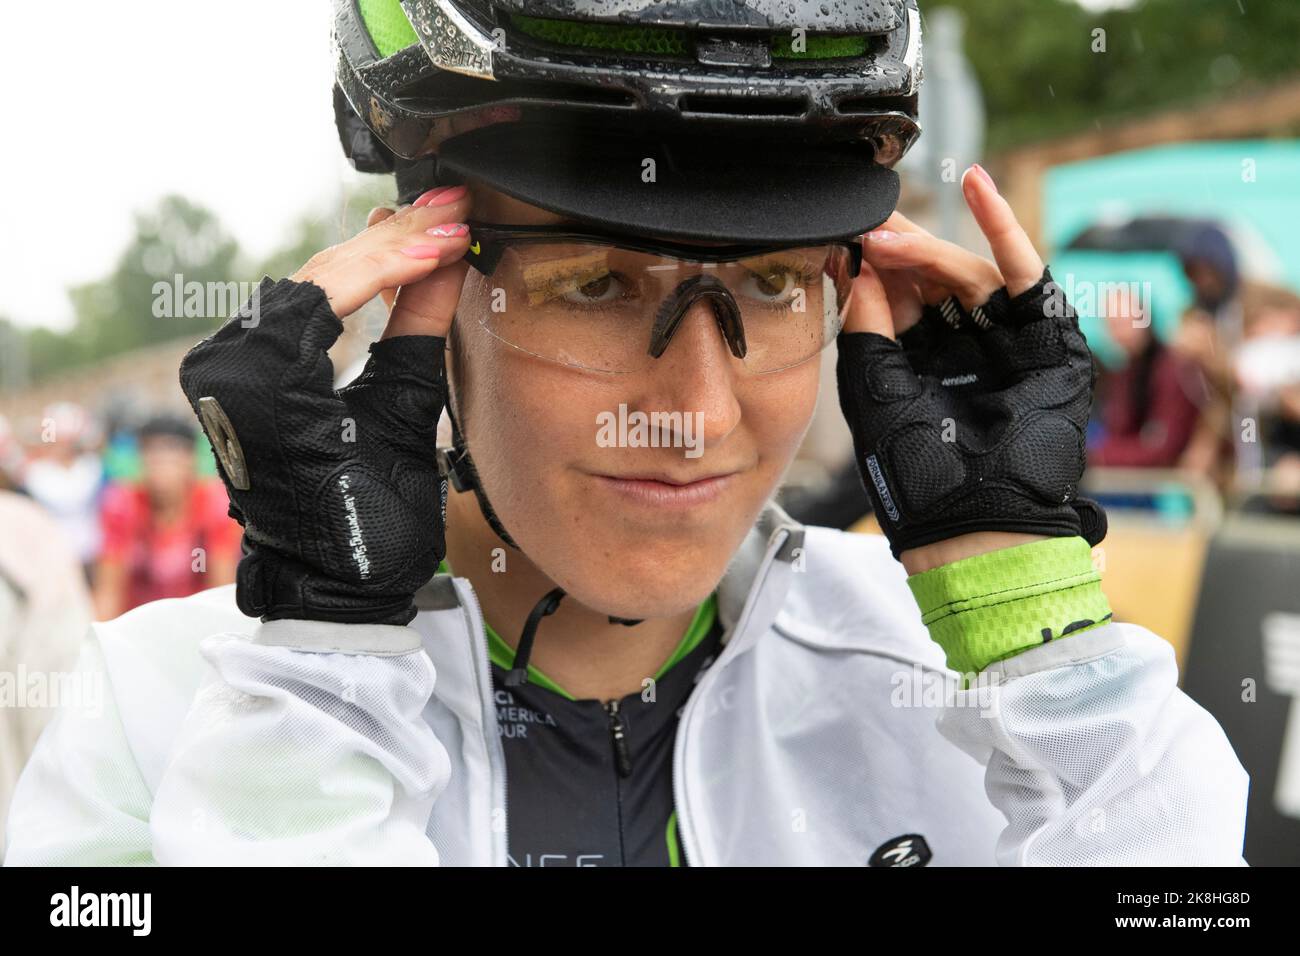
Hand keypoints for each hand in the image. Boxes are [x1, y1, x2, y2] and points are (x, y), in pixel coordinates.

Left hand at [178, 189, 473, 623]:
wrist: (331, 587)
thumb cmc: (366, 528)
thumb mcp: (403, 422)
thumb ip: (418, 333)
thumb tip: (447, 263)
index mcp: (258, 385)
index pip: (331, 288)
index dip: (398, 254)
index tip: (452, 228)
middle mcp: (228, 369)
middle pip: (318, 277)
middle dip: (392, 242)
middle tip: (450, 208)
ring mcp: (228, 371)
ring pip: (310, 287)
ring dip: (373, 255)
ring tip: (431, 223)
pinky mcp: (243, 375)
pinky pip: (301, 312)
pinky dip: (350, 285)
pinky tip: (390, 258)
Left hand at [835, 165, 1106, 571]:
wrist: (971, 523)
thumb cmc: (915, 473)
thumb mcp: (873, 393)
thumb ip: (866, 329)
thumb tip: (857, 269)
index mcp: (921, 364)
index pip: (899, 297)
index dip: (875, 265)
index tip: (845, 234)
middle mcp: (963, 348)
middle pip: (934, 279)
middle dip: (899, 250)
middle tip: (866, 221)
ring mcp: (1005, 342)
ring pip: (968, 275)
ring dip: (929, 250)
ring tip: (888, 237)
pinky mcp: (1045, 339)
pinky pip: (1027, 275)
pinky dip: (1005, 229)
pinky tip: (978, 187)